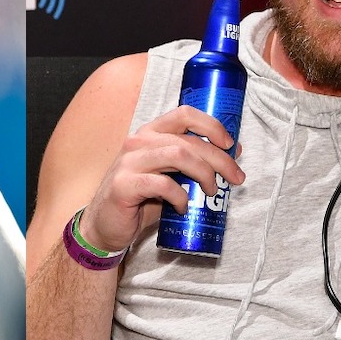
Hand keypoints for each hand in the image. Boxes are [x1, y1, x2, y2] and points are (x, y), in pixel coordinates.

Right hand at [78, 105, 243, 253]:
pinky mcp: (125, 185)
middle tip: (236, 178)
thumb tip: (233, 152)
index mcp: (150, 133)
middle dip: (219, 159)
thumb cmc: (141, 200)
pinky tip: (183, 207)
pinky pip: (163, 184)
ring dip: (204, 173)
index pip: (184, 114)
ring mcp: (129, 162)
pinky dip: (180, 196)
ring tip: (212, 192)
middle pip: (188, 140)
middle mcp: (138, 141)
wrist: (105, 225)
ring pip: (178, 155)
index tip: (230, 144)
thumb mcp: (170, 176)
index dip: (211, 125)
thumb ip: (193, 164)